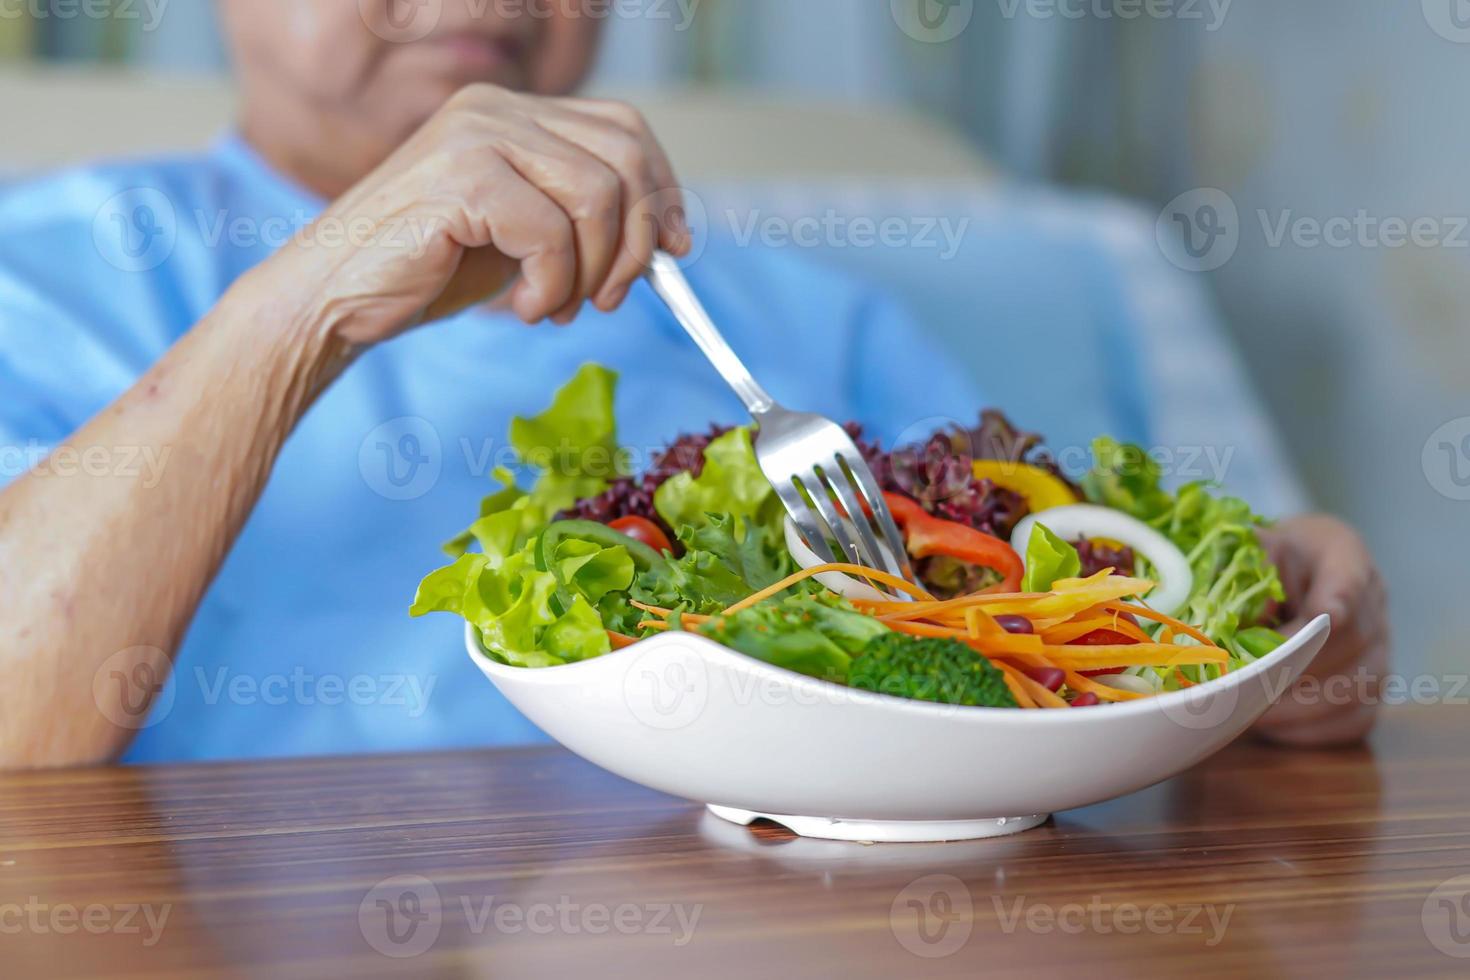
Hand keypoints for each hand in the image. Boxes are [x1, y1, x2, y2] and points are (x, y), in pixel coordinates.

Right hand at [260, 84, 690, 344]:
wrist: (332, 299)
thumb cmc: (423, 272)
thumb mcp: (520, 237)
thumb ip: (581, 220)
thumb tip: (669, 238)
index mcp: (512, 114)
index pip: (625, 130)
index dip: (663, 190)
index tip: (676, 249)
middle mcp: (496, 109)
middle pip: (624, 157)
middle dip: (636, 240)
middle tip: (607, 297)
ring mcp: (476, 135)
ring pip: (598, 197)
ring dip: (592, 271)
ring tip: (553, 307)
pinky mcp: (461, 177)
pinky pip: (553, 234)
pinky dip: (551, 286)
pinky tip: (521, 309)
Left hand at [1252, 515, 1389, 746]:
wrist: (1289, 569)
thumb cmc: (1264, 559)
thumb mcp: (1253, 547)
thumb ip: (1250, 570)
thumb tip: (1248, 620)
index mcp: (1342, 554)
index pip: (1347, 580)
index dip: (1335, 603)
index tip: (1322, 618)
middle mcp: (1373, 602)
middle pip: (1348, 643)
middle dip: (1294, 665)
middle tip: (1245, 680)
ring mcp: (1379, 648)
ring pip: (1355, 687)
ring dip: (1298, 704)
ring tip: (1248, 708)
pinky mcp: (1372, 688)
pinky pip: (1354, 719)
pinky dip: (1311, 729)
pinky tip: (1271, 726)